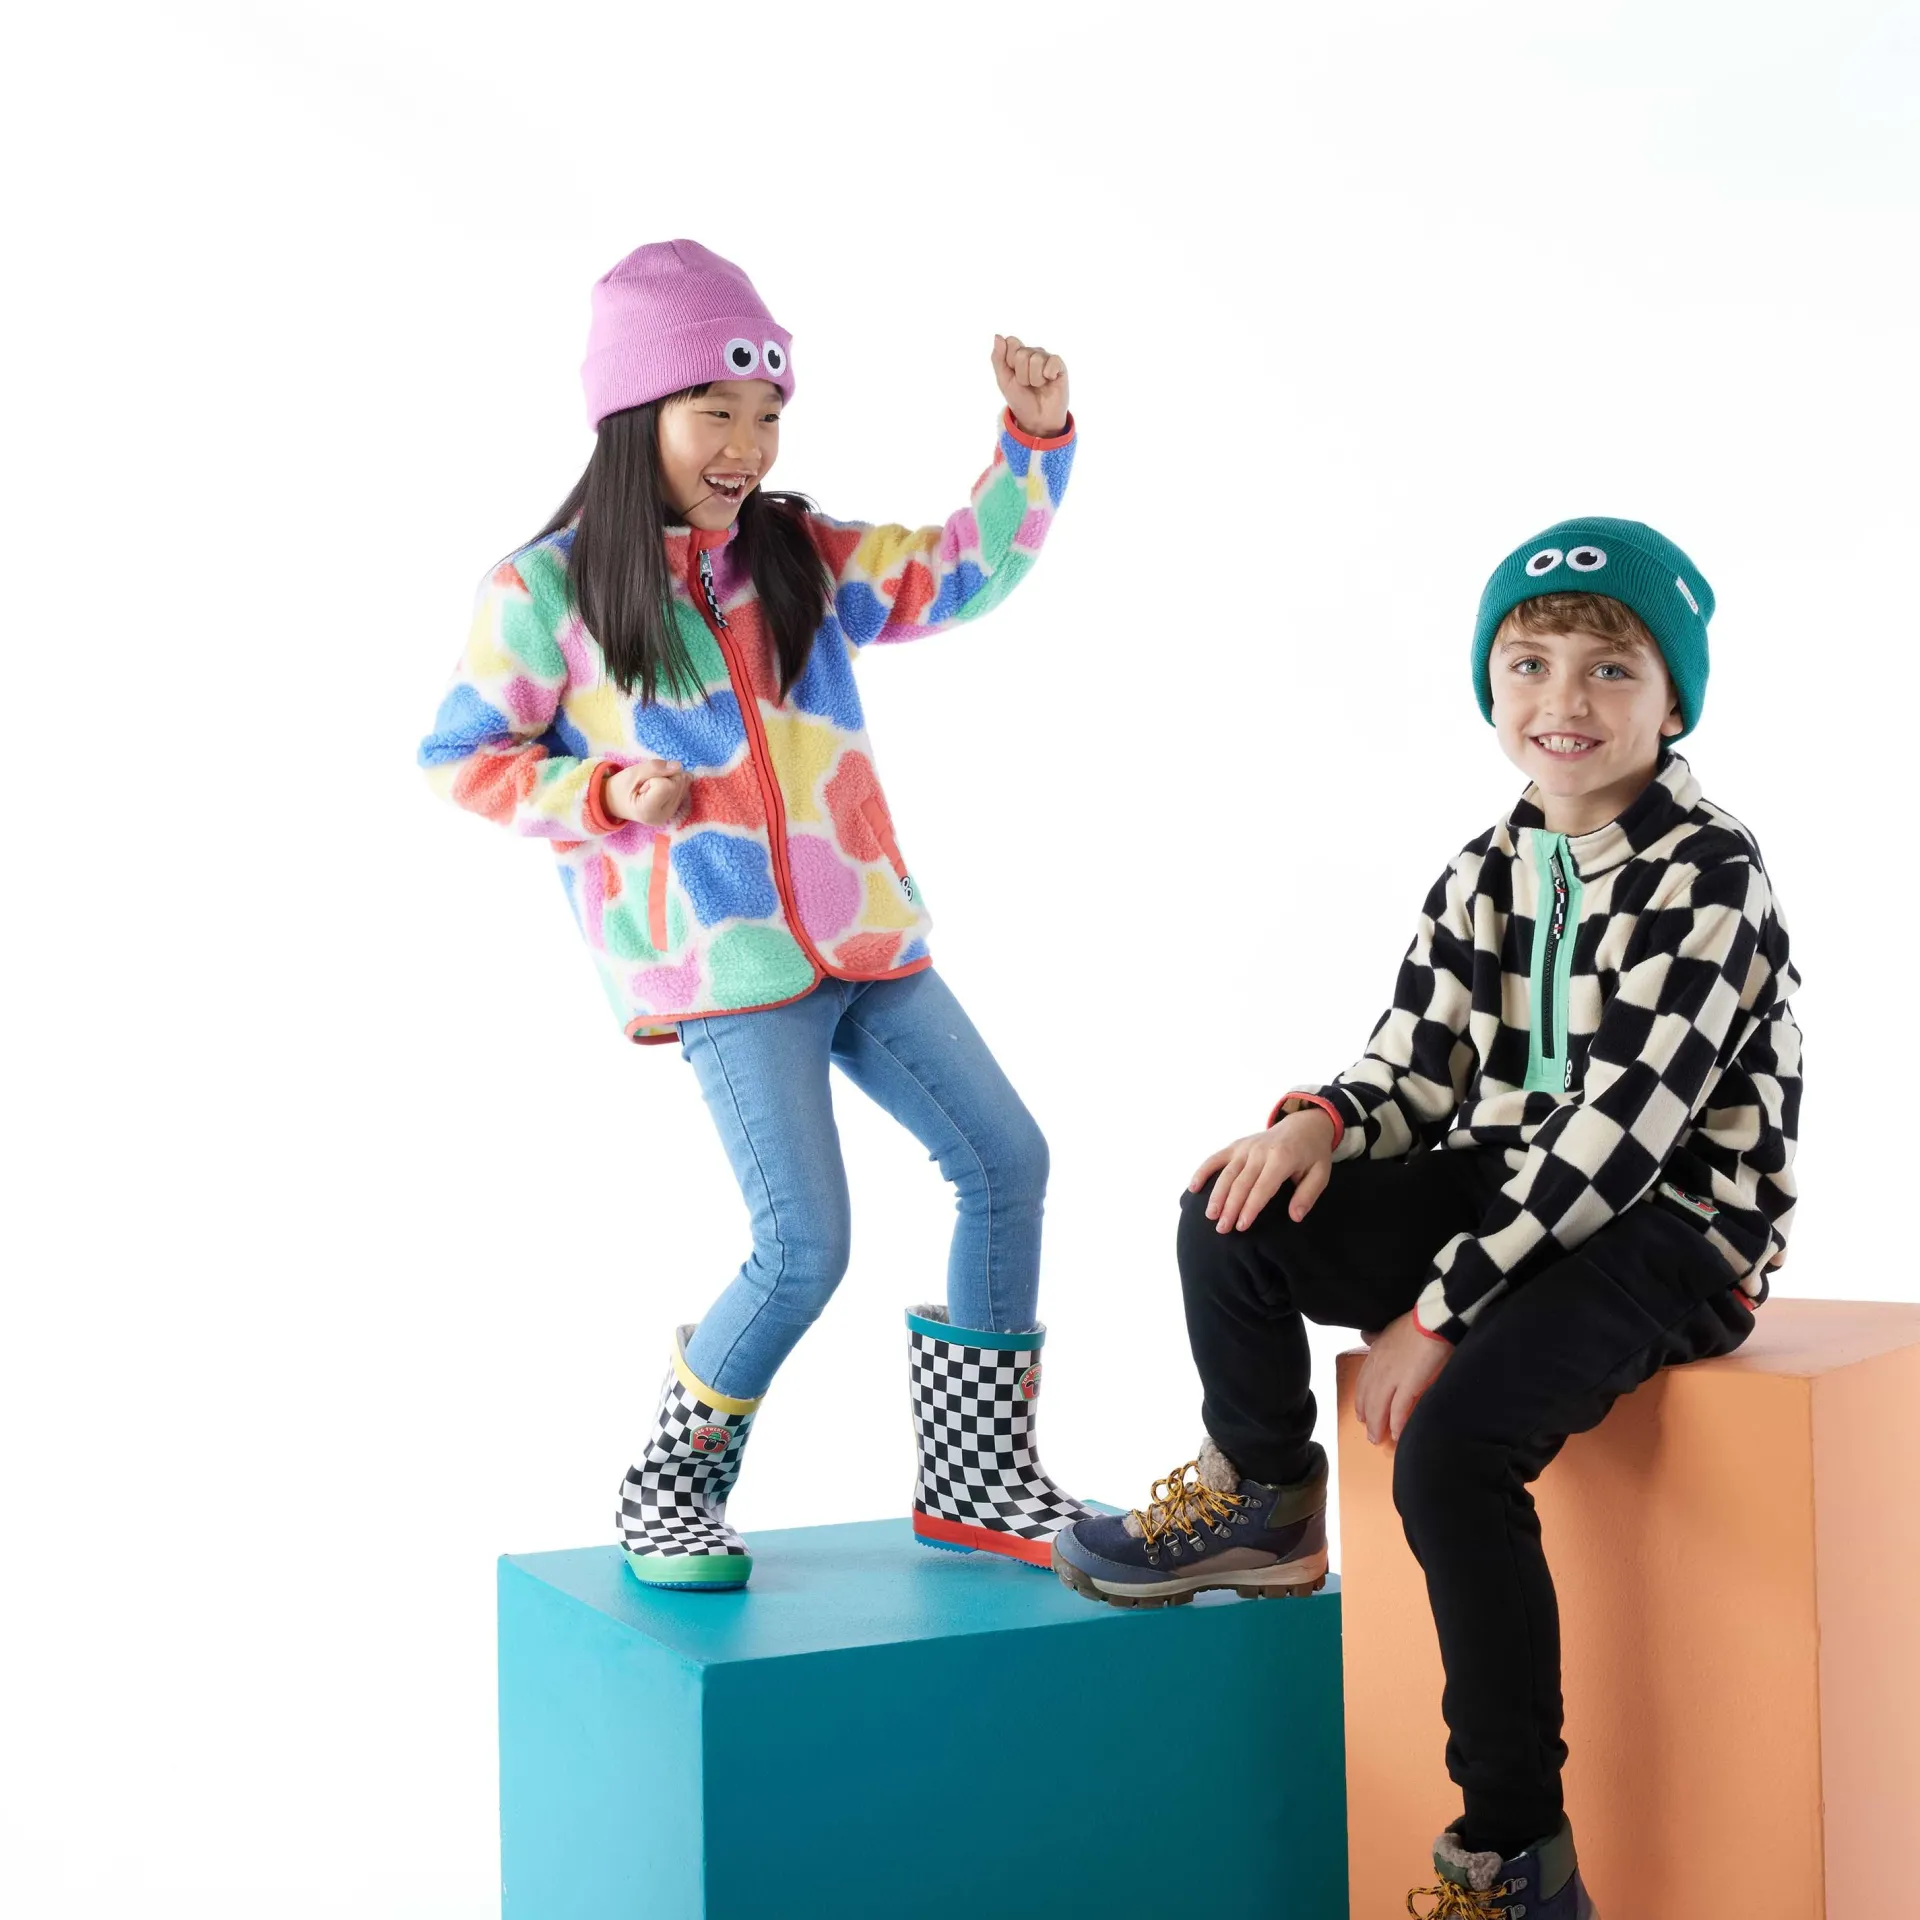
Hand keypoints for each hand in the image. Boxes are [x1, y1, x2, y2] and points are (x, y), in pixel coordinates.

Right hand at [606, 758, 688, 827]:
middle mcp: (662, 817)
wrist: (614, 802)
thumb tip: (678, 765)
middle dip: (665, 776)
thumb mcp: (633, 773)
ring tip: (652, 787)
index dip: (656, 777)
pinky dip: (673, 783)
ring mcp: (669, 816)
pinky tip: (661, 788)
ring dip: (670, 779)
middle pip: (678, 784)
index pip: (667, 785)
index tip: (642, 784)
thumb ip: (655, 768)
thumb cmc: (620, 788)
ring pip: (683, 786)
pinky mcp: (674, 811)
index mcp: (648, 811)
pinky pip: (683, 790)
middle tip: (647, 784)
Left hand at [992, 334, 1069, 437]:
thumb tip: (998, 336)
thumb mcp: (1003, 380)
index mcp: (1018, 353)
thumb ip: (998, 358)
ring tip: (1038, 386)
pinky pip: (1052, 362)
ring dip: (1034, 379)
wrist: (1036, 419)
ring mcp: (1046, 358)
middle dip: (1021, 374)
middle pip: (1022, 353)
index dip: (1010, 361)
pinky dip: (1048, 375)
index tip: (1013, 375)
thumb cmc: (1020, 399)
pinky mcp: (1059, 366)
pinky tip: (1050, 381)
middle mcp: (1033, 353)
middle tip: (1026, 385)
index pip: (1011, 342)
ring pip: (1036, 359)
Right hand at [1188, 1109, 1335, 1234]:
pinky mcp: (1237, 1145)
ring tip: (1210, 1216)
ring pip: (1226, 1173)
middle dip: (1230, 1207)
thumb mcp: (1321, 1174)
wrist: (1304, 1124)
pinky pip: (1216, 1158)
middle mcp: (1260, 1151)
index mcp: (1282, 1158)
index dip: (1251, 1207)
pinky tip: (1193, 1188)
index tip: (1241, 1226)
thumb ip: (1308, 1195)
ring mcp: (1246, 1146)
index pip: (1263, 1187)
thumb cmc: (1312, 1154)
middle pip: (1241, 1182)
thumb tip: (1295, 1216)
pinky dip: (1203, 1171)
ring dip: (1216, 1195)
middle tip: (1222, 1229)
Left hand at [1353, 1310, 1451, 1446]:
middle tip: (1370, 1433)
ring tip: (1378, 1439)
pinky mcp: (1409, 1384)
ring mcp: (1392, 1376)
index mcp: (1375, 1354)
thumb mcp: (1390, 1328)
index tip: (1362, 1414)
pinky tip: (1397, 1433)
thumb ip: (1377, 1337)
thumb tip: (1365, 1336)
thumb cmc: (1417, 1323)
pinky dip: (1397, 1423)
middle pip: (1369, 1398)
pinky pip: (1399, 1409)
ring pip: (1380, 1406)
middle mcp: (1379, 1367)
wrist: (1433, 1321)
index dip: (1362, 1400)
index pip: (1363, 1382)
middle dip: (1368, 1418)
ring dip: (1378, 1425)